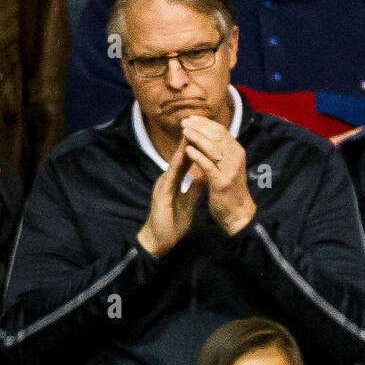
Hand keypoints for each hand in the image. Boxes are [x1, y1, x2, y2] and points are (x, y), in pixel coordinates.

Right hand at [137, 141, 205, 256]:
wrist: (159, 241)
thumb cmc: (172, 222)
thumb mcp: (188, 201)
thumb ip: (194, 187)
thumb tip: (205, 175)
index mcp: (173, 180)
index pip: (185, 159)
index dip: (194, 145)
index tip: (205, 133)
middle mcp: (167, 179)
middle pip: (179, 156)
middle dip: (188, 140)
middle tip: (197, 123)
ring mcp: (163, 185)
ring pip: (174, 162)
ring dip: (181, 147)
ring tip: (189, 132)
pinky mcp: (162, 195)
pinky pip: (171, 177)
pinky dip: (177, 165)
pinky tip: (182, 156)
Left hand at [180, 114, 256, 235]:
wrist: (237, 214)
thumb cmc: (228, 190)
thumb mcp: (227, 166)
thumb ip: (219, 151)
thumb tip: (207, 134)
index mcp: (237, 152)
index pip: (220, 130)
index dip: (205, 123)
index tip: (190, 118)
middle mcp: (236, 158)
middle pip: (216, 136)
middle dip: (199, 127)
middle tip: (183, 122)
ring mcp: (230, 170)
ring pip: (212, 148)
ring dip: (196, 137)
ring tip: (183, 131)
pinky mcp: (222, 183)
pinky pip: (208, 166)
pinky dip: (197, 156)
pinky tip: (187, 150)